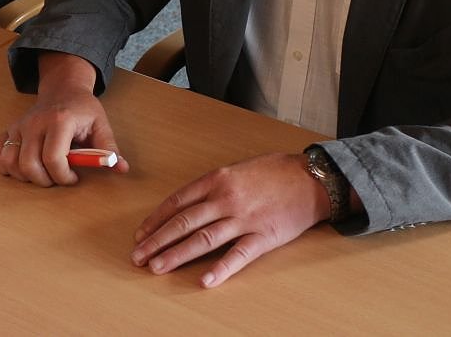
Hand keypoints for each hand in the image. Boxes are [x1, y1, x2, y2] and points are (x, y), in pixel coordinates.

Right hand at [0, 53, 129, 185]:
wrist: (63, 88)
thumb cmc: (83, 109)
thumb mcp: (101, 125)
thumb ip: (109, 148)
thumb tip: (121, 169)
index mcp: (59, 121)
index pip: (53, 158)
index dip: (64, 177)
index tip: (74, 178)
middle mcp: (34, 122)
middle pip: (29, 165)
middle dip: (45, 180)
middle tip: (58, 177)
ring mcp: (19, 125)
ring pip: (10, 162)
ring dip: (24, 176)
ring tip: (41, 173)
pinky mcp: (9, 129)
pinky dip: (4, 165)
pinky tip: (20, 167)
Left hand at [130, 153, 328, 287]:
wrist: (311, 179)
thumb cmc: (274, 172)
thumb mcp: (237, 170)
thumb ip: (213, 186)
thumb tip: (187, 204)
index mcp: (216, 179)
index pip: (177, 202)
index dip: (156, 220)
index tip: (140, 235)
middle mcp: (225, 198)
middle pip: (183, 222)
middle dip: (157, 241)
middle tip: (138, 257)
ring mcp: (244, 218)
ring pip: (203, 239)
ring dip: (177, 255)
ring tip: (157, 268)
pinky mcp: (263, 236)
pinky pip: (238, 255)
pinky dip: (220, 269)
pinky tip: (204, 281)